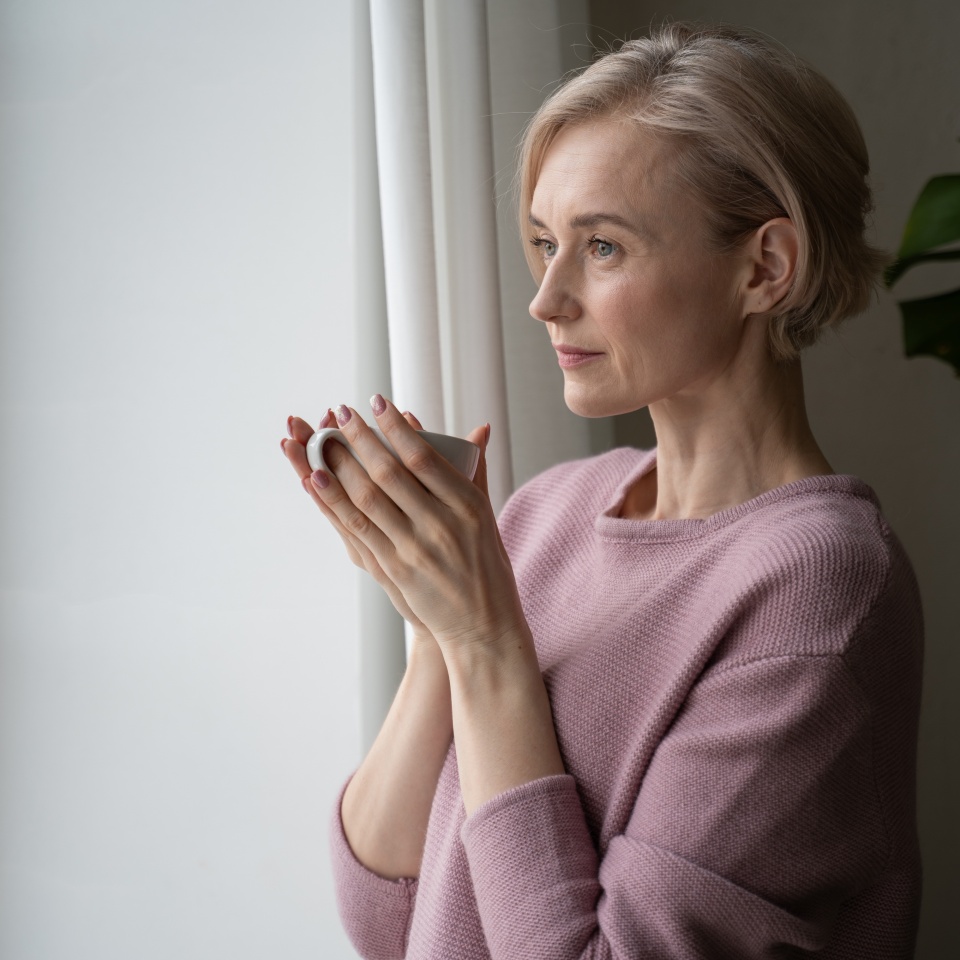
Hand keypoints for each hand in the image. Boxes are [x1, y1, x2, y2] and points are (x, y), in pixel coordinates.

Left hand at [297, 396, 524, 652]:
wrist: (483, 626)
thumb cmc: (487, 567)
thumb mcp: (488, 517)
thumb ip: (476, 471)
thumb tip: (480, 429)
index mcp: (468, 506)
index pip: (425, 457)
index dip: (398, 428)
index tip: (378, 403)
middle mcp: (441, 524)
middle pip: (391, 473)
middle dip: (361, 438)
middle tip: (342, 412)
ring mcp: (415, 548)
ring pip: (368, 499)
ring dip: (339, 465)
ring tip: (319, 437)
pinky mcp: (394, 569)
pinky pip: (357, 529)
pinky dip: (333, 502)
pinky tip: (315, 480)